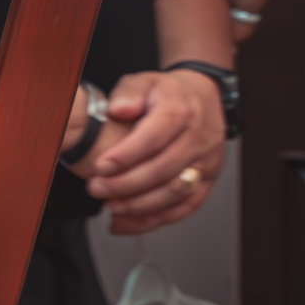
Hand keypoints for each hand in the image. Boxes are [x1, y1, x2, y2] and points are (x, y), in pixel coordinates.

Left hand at [80, 69, 224, 234]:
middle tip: (96, 189)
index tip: (100, 167)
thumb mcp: (143, 81)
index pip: (155, 137)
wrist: (203, 97)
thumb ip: (128, 93)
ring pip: (176, 192)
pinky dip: (155, 219)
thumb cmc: (165, 93)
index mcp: (180, 112)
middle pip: (164, 169)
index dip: (127, 155)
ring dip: (140, 206)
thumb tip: (119, 110)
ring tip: (110, 207)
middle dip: (126, 184)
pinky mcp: (208, 180)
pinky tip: (127, 222)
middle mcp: (198, 138)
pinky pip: (186, 206)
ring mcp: (206, 161)